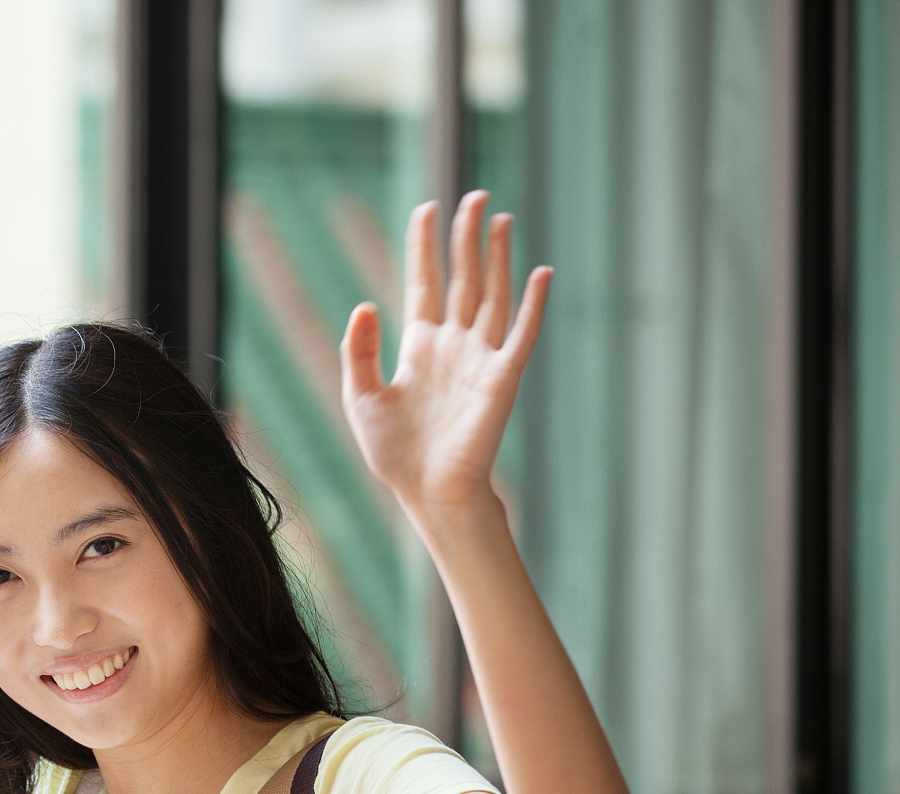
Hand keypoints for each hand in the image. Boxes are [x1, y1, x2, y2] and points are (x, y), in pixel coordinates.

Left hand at [339, 191, 550, 517]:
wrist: (427, 490)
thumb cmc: (394, 451)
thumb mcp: (362, 397)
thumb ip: (359, 351)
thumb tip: (364, 306)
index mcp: (420, 346)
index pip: (425, 283)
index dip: (425, 247)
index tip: (426, 208)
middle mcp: (454, 344)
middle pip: (462, 278)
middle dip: (466, 238)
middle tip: (472, 197)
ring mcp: (481, 358)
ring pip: (492, 294)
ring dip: (497, 257)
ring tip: (499, 218)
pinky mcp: (503, 377)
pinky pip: (522, 333)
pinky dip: (532, 303)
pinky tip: (540, 272)